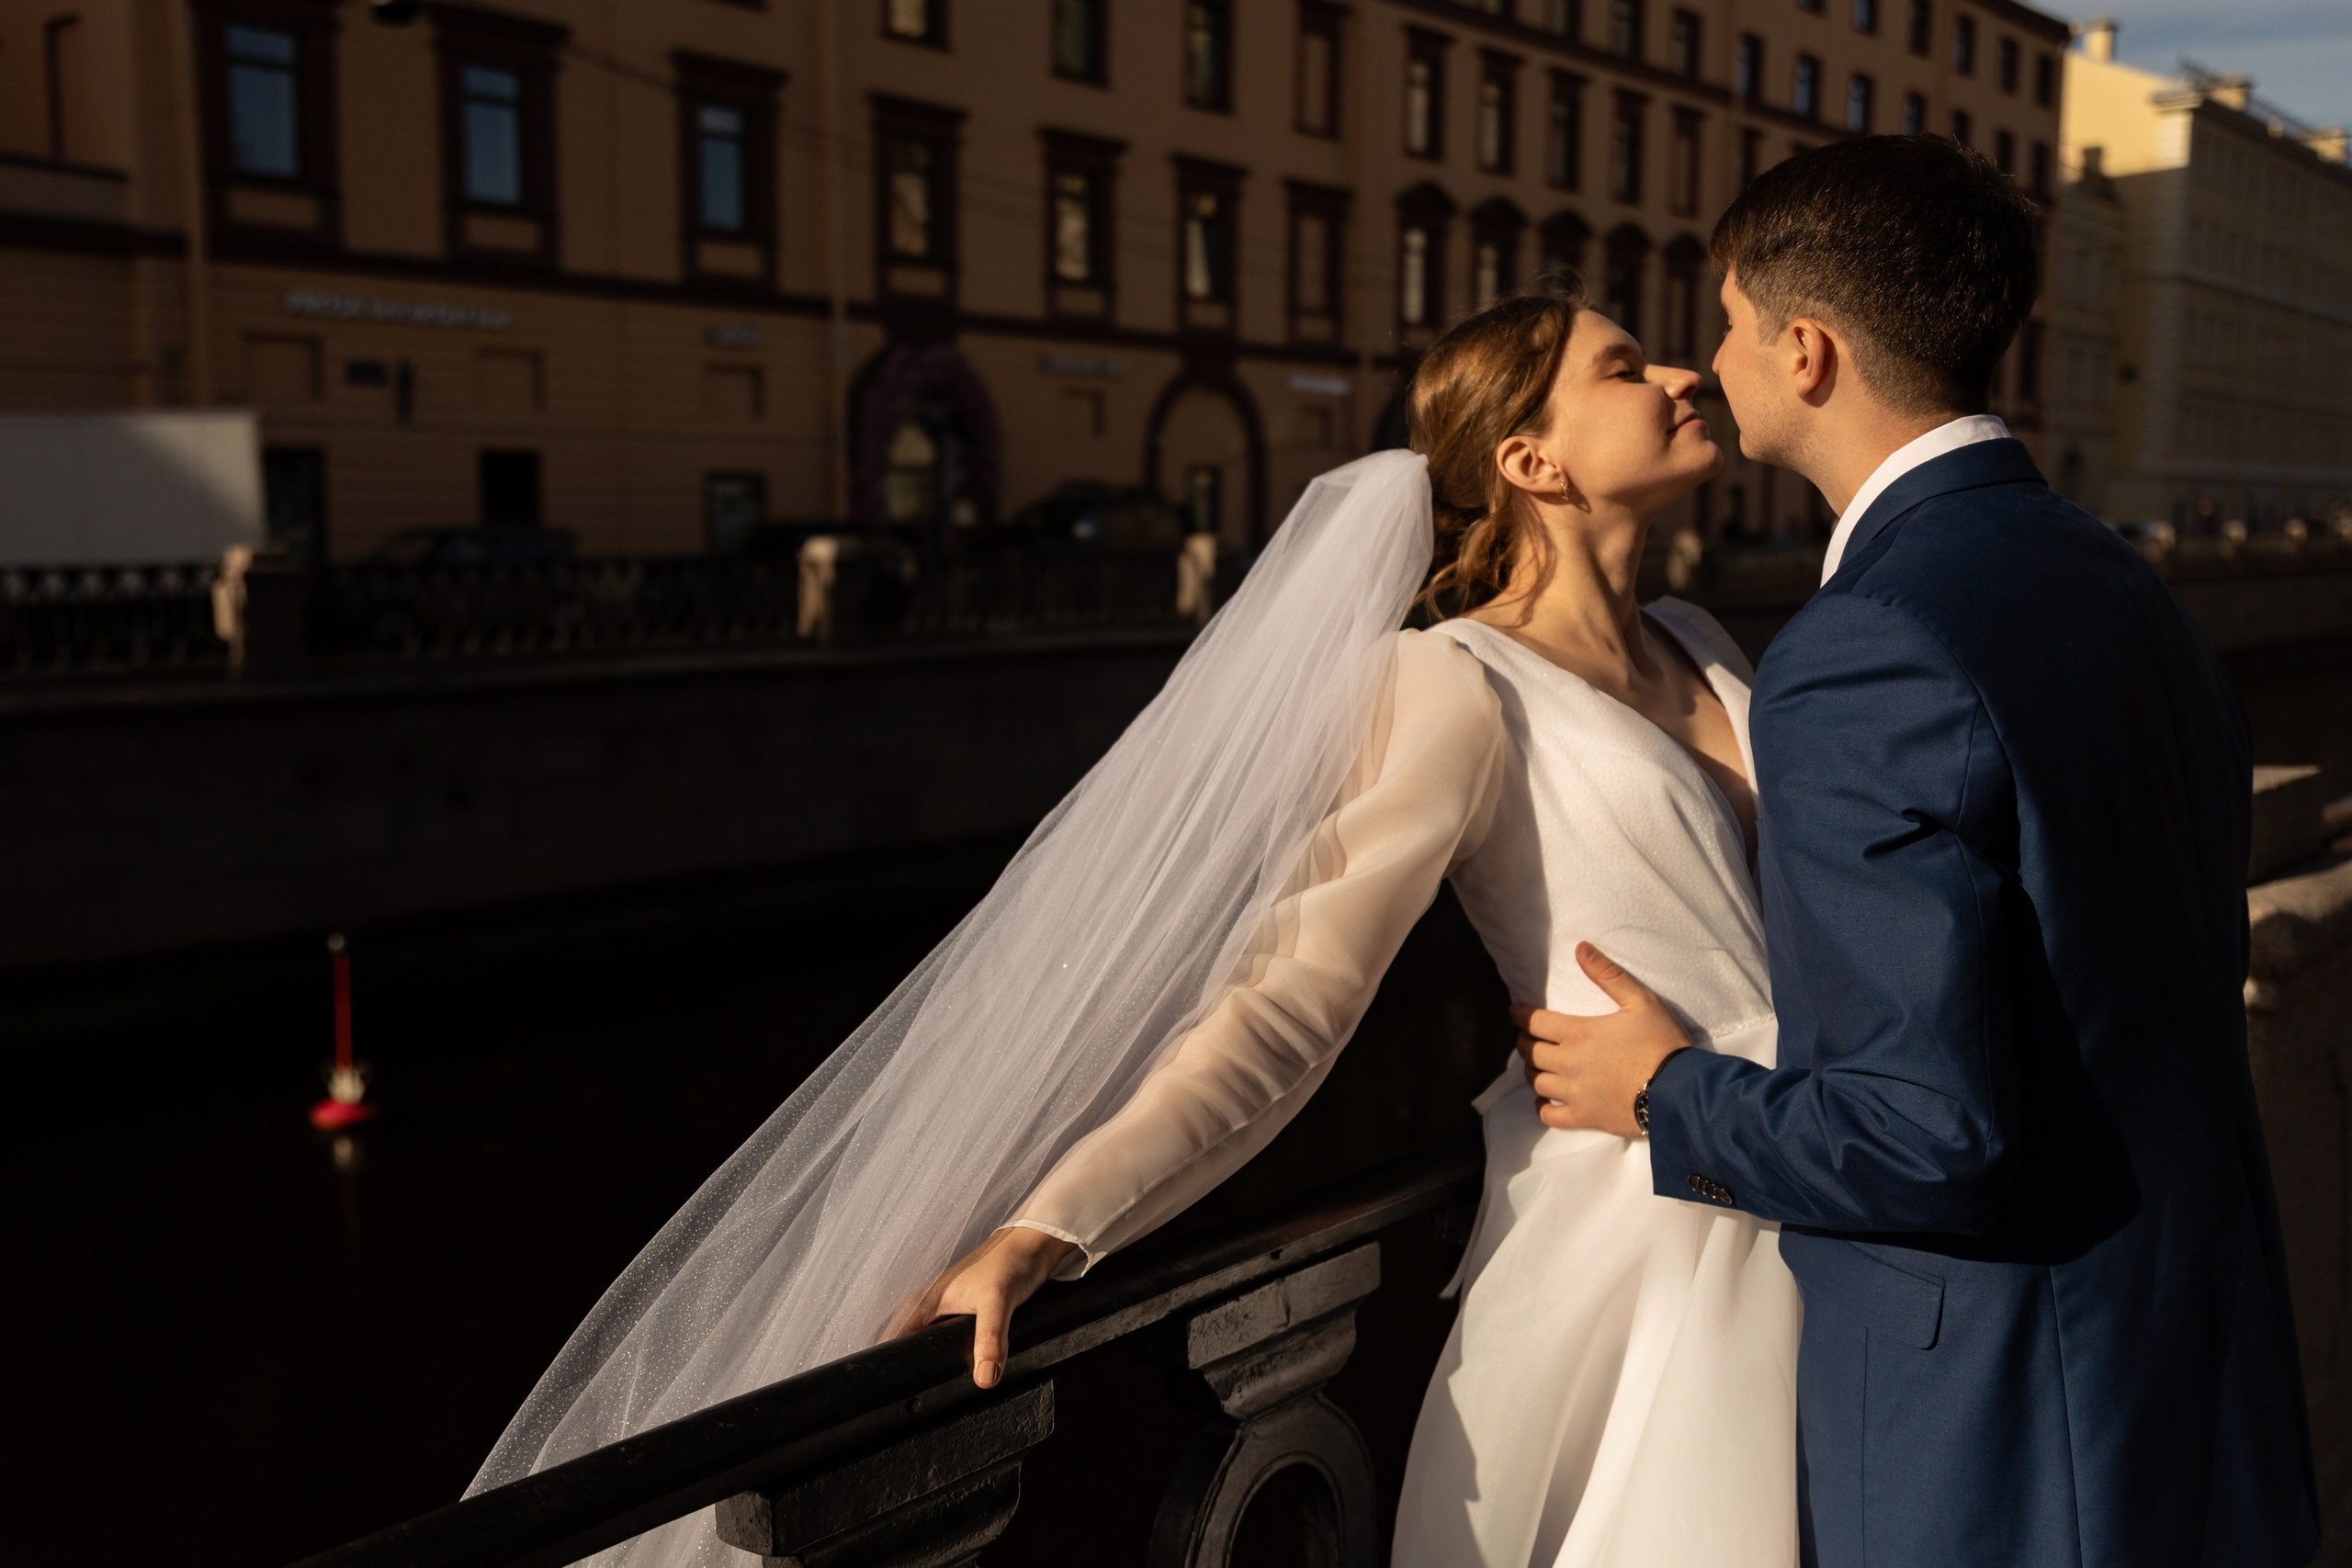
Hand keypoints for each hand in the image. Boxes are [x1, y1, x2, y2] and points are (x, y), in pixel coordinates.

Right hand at [889, 1225, 1077, 1388]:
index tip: (896, 1397)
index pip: (892, 1344)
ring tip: (935, 1394)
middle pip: (906, 1348)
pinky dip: (947, 1357)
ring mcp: (943, 1312)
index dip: (891, 1370)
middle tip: (917, 1403)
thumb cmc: (1009, 1264)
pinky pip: (944, 1343)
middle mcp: (927, 1307)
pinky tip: (958, 1373)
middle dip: (909, 1374)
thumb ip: (989, 1338)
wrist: (1032, 1246)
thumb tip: (984, 1379)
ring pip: (926, 1346)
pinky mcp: (960, 1315)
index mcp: (922, 1302)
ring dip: (930, 1366)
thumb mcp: (997, 1301)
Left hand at [1515, 942, 1693, 1136]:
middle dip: (1524, 1042)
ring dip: (1532, 1072)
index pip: (1535, 1022)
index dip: (1521, 1015)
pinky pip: (1550, 1116)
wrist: (1679, 1091)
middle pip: (1531, 1053)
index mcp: (1579, 1033)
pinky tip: (1544, 1102)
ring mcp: (1574, 1093)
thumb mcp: (1640, 1000)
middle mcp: (1569, 1063)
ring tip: (1536, 1066)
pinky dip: (1542, 1108)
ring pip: (1537, 1082)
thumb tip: (1581, 948)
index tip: (1514, 1011)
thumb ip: (1608, 974)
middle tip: (1527, 1038)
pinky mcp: (1585, 1117)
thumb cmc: (1662, 1042)